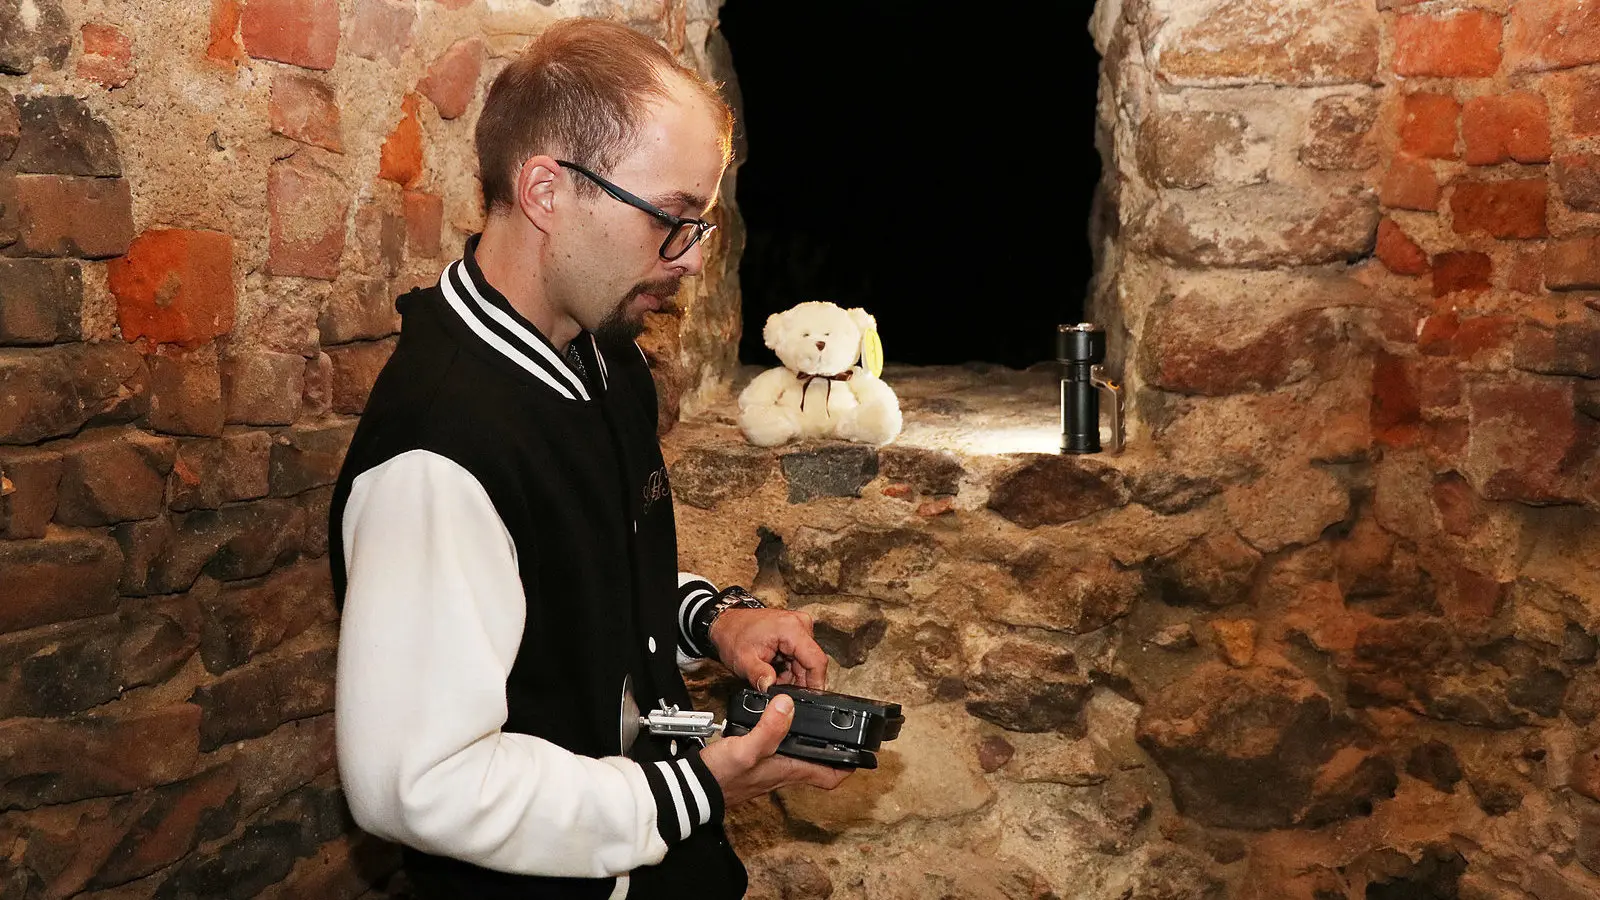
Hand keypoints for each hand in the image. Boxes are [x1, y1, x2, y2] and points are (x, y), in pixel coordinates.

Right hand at [699, 693, 850, 805]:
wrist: (694, 787)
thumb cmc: (721, 775)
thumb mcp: (747, 747)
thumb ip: (769, 727)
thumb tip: (789, 705)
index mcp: (789, 769)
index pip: (829, 776)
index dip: (848, 766)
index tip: (859, 752)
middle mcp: (783, 771)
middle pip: (817, 764)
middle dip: (831, 749)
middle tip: (839, 729)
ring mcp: (769, 768)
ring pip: (799, 755)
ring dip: (809, 742)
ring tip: (815, 721)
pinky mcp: (755, 762)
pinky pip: (779, 750)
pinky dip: (785, 737)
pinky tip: (777, 723)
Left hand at [708, 606, 828, 691]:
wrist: (727, 623)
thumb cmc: (734, 635)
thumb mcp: (744, 661)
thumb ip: (760, 676)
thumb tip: (772, 690)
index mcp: (791, 629)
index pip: (816, 660)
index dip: (816, 683)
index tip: (811, 698)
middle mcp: (800, 624)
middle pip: (811, 662)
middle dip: (798, 680)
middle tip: (778, 686)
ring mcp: (799, 626)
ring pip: (806, 661)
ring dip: (793, 674)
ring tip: (772, 674)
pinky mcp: (796, 631)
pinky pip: (801, 656)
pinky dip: (790, 666)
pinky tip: (776, 668)